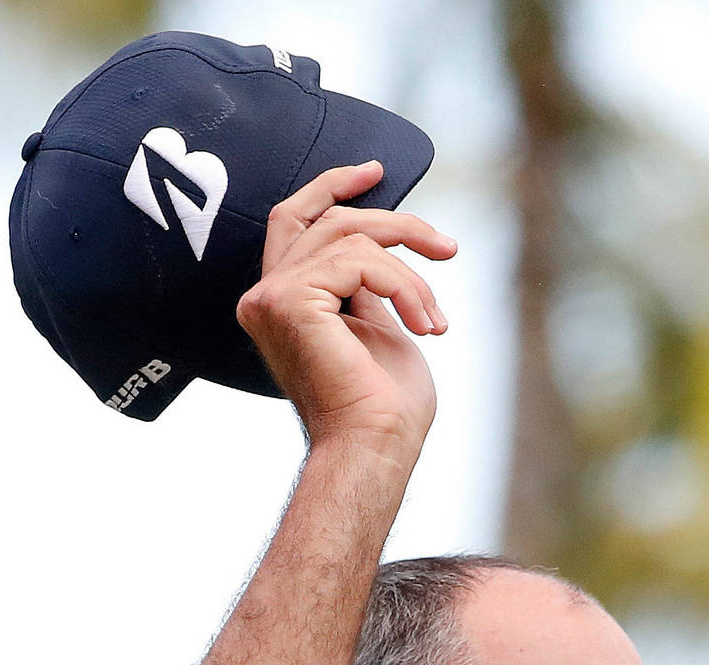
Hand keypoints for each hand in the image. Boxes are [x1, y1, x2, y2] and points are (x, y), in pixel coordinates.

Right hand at [236, 161, 457, 463]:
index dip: (333, 188)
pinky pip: (360, 260)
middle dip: (393, 221)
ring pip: (352, 238)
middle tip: (445, 247)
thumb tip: (379, 241)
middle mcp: (264, 298)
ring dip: (411, 273)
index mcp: (279, 304)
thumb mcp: (378, 327)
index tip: (376, 172)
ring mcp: (270, 298)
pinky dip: (404, 286)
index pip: (296, 221)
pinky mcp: (288, 301)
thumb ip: (365, 283)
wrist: (376, 449)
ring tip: (435, 321)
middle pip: (328, 219)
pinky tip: (425, 326)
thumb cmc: (384, 409)